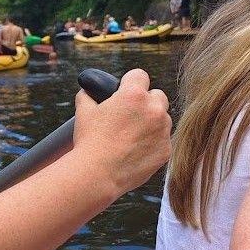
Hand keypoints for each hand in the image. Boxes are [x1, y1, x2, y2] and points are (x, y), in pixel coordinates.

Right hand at [73, 69, 170, 195]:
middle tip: (130, 114)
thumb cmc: (89, 142)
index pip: (139, 75)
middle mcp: (153, 109)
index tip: (124, 90)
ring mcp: (162, 131)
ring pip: (163, 118)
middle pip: (157, 95)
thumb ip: (88, 95)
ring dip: (152, 122)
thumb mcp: (83, 111)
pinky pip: (163, 140)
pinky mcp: (166, 150)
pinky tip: (135, 149)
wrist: (97, 174)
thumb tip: (89, 91)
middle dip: (146, 102)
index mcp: (133, 94)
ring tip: (131, 135)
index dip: (130, 82)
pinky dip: (153, 142)